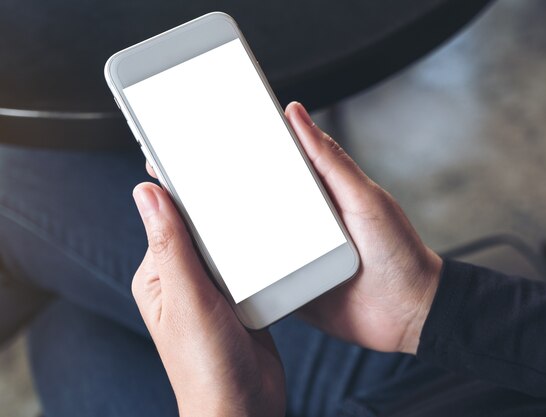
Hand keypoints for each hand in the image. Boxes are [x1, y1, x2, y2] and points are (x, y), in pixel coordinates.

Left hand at [131, 184, 284, 416]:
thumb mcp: (188, 299)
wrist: (244, 407)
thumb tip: (146, 193)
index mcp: (159, 275)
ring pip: (227, 243)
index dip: (183, 189)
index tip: (201, 159)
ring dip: (241, 227)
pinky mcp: (241, 298)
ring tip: (260, 199)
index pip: (169, 218)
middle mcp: (184, 279)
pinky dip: (258, 250)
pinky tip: (273, 237)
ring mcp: (213, 289)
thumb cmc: (206, 366)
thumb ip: (170, 246)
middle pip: (200, 228)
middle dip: (218, 206)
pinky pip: (248, 264)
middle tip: (242, 176)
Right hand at [141, 101, 442, 355]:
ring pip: (247, 238)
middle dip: (215, 190)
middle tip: (174, 176)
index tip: (203, 138)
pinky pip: (254, 276)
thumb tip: (296, 113)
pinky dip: (233, 271)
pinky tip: (204, 265)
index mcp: (315, 194)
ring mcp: (292, 256)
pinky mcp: (289, 288)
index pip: (271, 165)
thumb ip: (330, 161)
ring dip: (218, 231)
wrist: (410, 315)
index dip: (239, 151)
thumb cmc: (397, 253)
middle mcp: (299, 223)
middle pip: (251, 201)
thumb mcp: (364, 199)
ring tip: (178, 218)